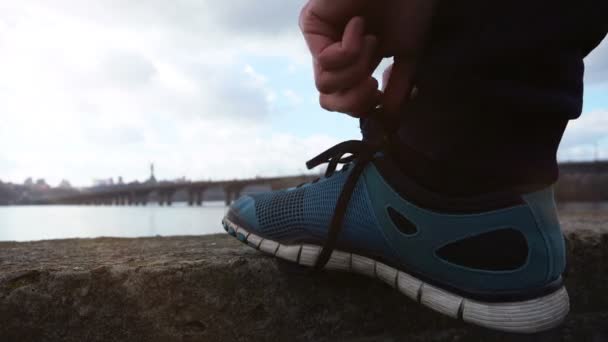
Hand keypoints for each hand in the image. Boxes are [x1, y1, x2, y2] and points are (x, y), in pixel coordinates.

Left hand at [300, 0, 435, 116]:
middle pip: (327, 101)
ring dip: (357, 68)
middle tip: (374, 82)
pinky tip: (360, 24)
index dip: (361, 108)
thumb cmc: (409, 6)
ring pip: (324, 86)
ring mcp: (319, 39)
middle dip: (355, 100)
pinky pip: (325, 60)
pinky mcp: (311, 24)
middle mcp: (332, 53)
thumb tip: (388, 125)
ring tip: (373, 41)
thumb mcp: (408, 56)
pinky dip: (351, 48)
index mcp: (354, 63)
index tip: (381, 94)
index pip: (343, 103)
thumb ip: (398, 90)